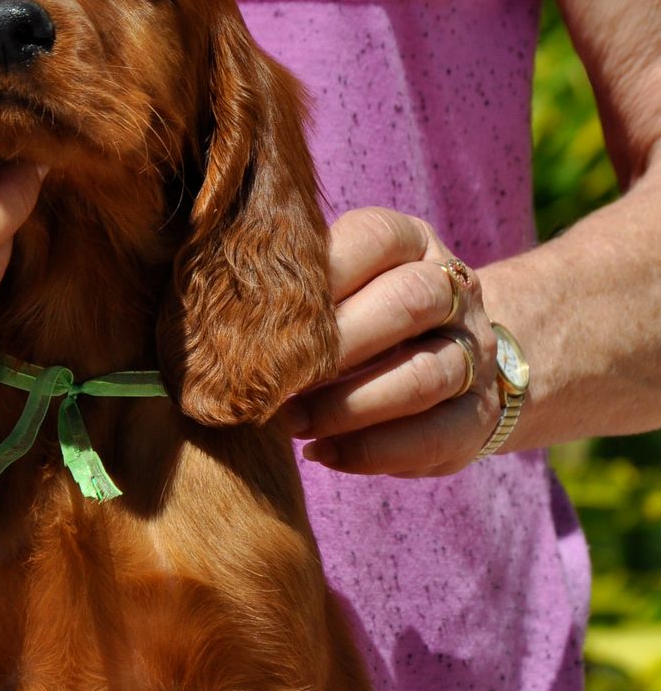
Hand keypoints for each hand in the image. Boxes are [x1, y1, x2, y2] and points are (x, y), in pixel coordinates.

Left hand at [283, 209, 502, 475]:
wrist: (455, 366)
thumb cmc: (364, 321)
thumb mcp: (340, 289)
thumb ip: (296, 293)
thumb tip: (211, 320)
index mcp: (413, 243)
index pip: (377, 237)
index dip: (323, 271)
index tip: (265, 311)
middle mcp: (454, 291)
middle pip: (410, 301)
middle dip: (336, 344)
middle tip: (273, 378)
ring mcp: (474, 353)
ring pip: (423, 375)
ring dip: (348, 406)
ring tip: (292, 424)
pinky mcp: (478, 415)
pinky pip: (434, 435)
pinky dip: (371, 450)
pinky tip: (321, 453)